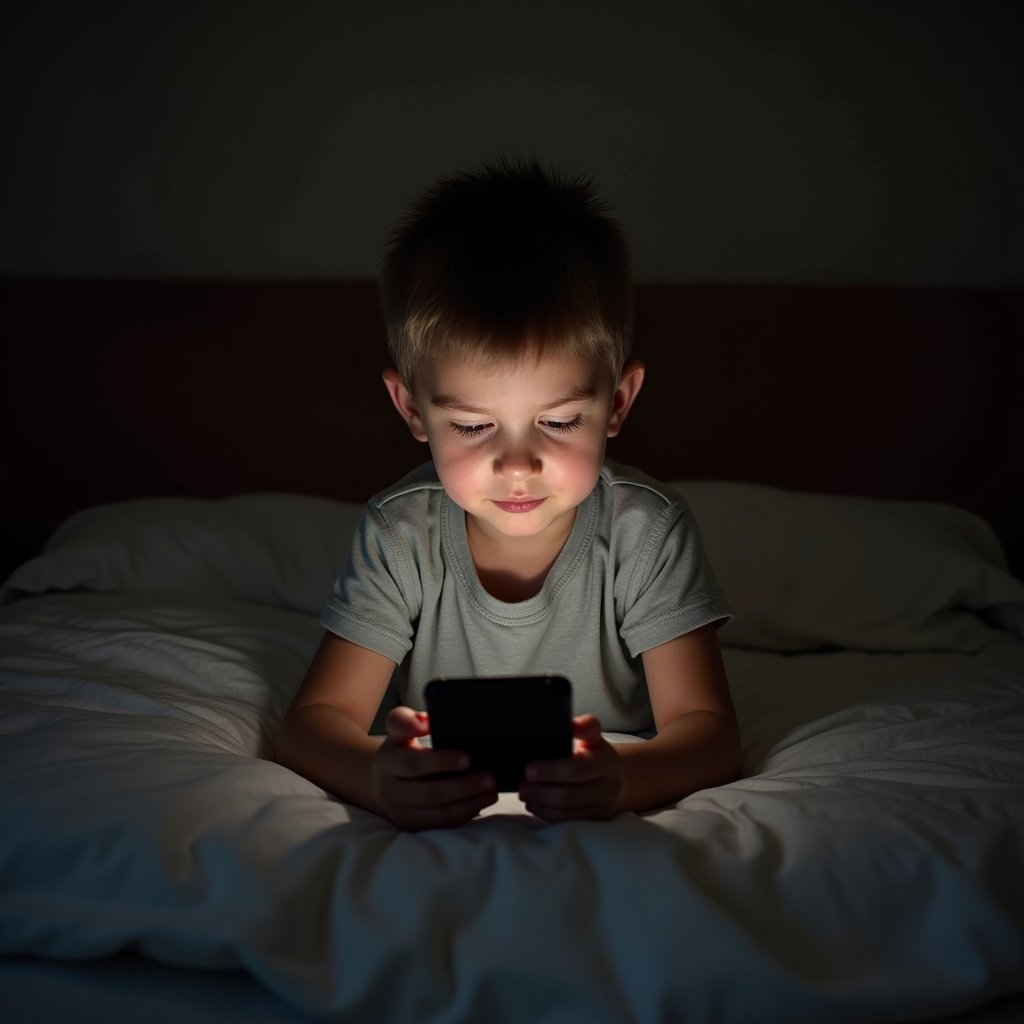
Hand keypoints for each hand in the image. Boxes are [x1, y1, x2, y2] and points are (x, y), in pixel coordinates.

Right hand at [373, 706, 497, 829]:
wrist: (384, 779)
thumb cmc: (401, 749)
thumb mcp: (398, 730)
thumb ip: (406, 721)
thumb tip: (425, 723)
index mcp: (387, 762)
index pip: (412, 763)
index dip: (440, 761)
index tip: (467, 758)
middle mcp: (389, 791)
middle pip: (430, 793)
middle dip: (463, 787)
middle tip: (489, 777)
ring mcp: (401, 812)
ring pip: (439, 813)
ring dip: (469, 803)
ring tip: (491, 791)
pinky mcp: (413, 826)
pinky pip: (443, 824)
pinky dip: (465, 814)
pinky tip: (481, 802)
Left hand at [518, 714, 623, 821]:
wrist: (615, 777)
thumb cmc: (594, 752)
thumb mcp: (592, 736)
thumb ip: (583, 727)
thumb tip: (570, 725)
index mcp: (607, 760)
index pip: (579, 768)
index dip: (552, 771)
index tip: (528, 769)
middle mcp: (610, 784)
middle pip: (571, 793)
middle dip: (542, 791)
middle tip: (522, 785)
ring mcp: (605, 804)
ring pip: (569, 809)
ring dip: (542, 803)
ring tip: (524, 794)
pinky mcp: (598, 819)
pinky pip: (570, 820)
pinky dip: (548, 814)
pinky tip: (534, 805)